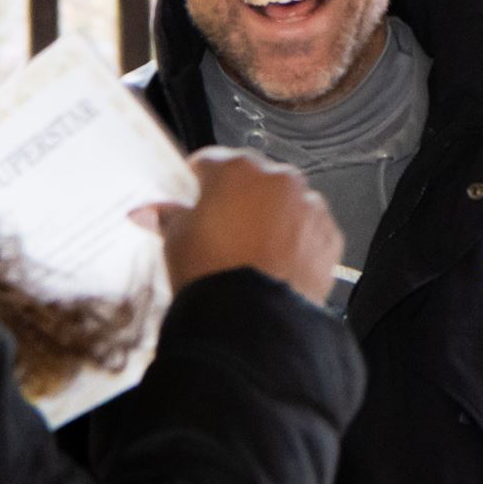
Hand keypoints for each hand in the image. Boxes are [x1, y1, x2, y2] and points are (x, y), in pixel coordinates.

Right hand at [156, 148, 342, 305]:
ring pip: (285, 202)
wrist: (253, 321)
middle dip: (237, 199)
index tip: (190, 200)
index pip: (209, 162)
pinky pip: (309, 229)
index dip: (196, 183)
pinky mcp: (329, 236)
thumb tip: (152, 212)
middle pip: (252, 180)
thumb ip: (168, 217)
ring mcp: (309, 206)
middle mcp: (278, 180)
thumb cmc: (214, 276)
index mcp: (236, 169)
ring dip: (270, 218)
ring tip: (250, 252)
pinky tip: (275, 264)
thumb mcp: (177, 241)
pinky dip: (296, 240)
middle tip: (221, 231)